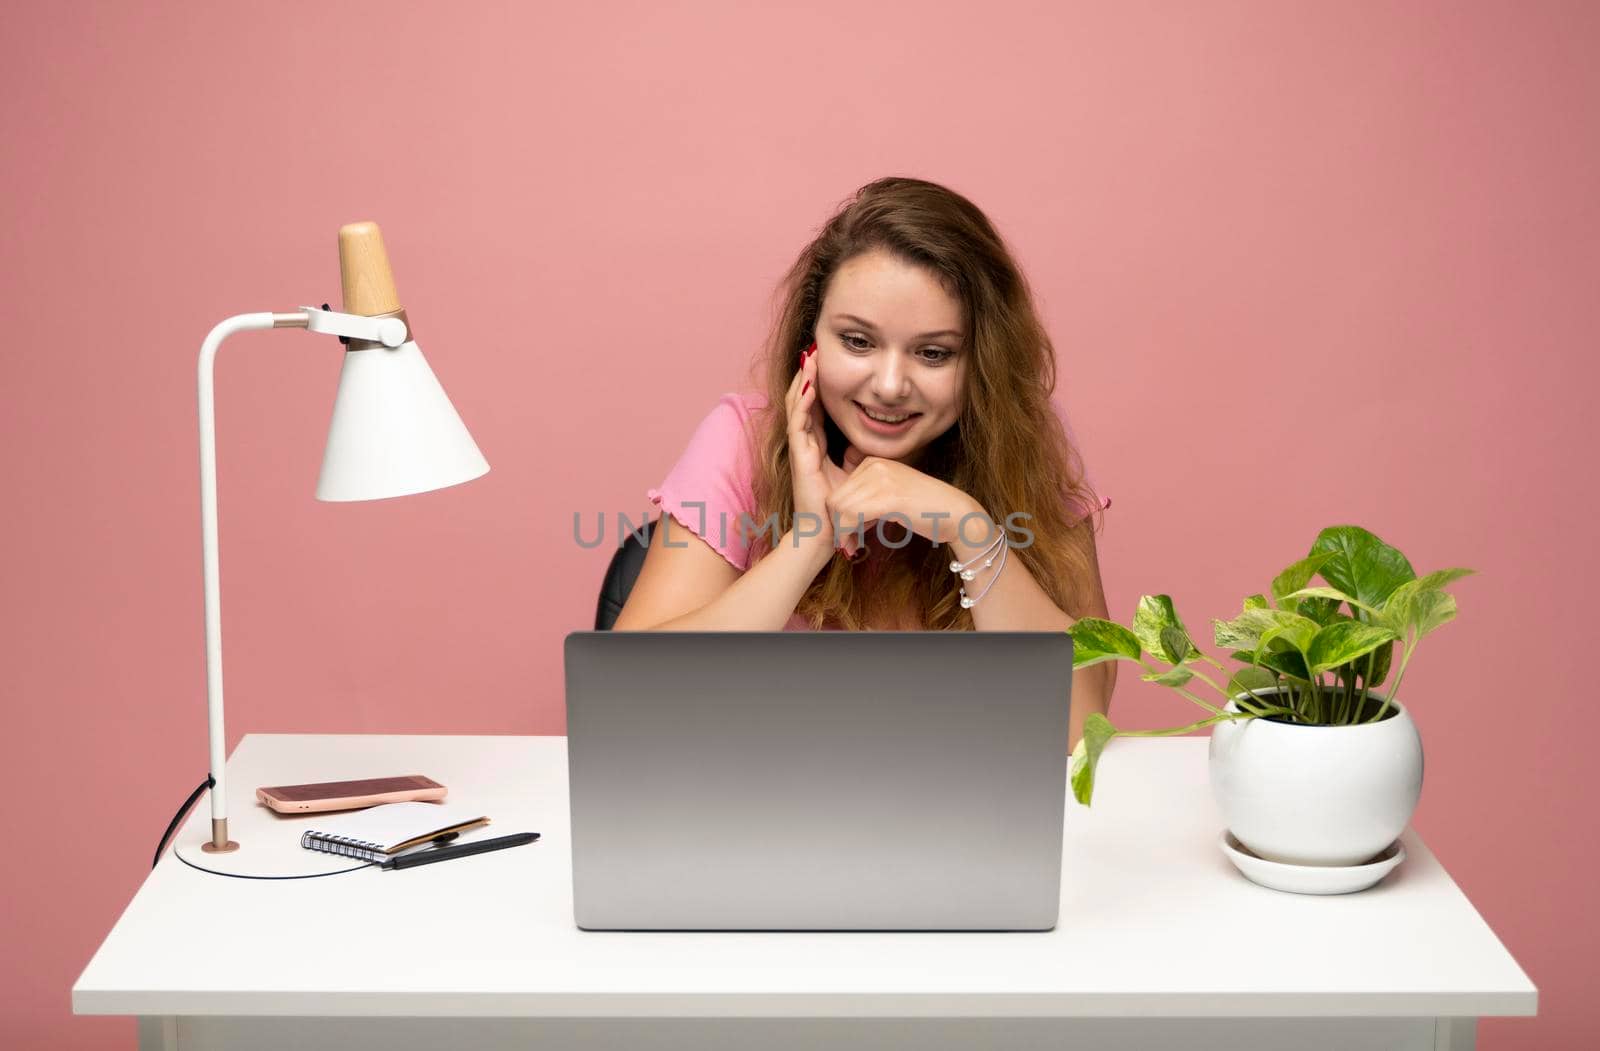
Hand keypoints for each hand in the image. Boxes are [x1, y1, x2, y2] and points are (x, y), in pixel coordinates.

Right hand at [786, 346, 863, 553]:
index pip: (814, 407)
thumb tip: (868, 444)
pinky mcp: (799, 455)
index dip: (818, 384)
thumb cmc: (838, 508)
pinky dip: (804, 401)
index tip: (824, 362)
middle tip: (813, 349)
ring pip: (797, 405)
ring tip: (809, 358)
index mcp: (815, 446)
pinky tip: (810, 385)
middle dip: (807, 374)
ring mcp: (799, 448)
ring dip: (803, 380)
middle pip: (802, 400)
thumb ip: (856, 457)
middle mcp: (804, 443)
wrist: (825, 533)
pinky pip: (799, 422)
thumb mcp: (852, 474)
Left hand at [825, 454, 985, 552]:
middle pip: (835, 499)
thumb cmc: (924, 510)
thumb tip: (840, 519)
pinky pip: (851, 515)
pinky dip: (848, 534)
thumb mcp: (889, 496)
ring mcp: (881, 479)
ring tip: (853, 546)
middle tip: (848, 544)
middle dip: (838, 526)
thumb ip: (866, 500)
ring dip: (842, 533)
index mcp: (873, 462)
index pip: (838, 491)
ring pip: (839, 508)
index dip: (838, 517)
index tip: (849, 535)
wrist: (955, 513)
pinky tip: (856, 546)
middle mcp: (874, 465)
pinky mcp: (888, 496)